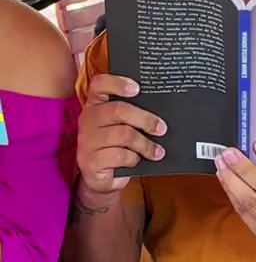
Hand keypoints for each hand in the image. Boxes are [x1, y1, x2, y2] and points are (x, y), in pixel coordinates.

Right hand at [77, 74, 166, 193]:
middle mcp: (88, 119)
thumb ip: (131, 115)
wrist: (101, 178)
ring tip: (157, 151)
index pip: (99, 84)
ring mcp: (87, 140)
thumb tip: (160, 111)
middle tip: (161, 128)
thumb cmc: (116, 146)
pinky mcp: (90, 161)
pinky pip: (119, 155)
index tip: (137, 88)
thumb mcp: (121, 126)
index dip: (117, 83)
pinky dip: (133, 159)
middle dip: (145, 119)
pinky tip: (136, 161)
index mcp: (95, 105)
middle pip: (118, 110)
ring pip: (123, 135)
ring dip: (145, 144)